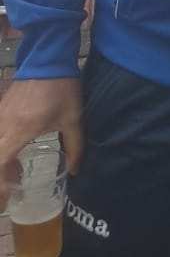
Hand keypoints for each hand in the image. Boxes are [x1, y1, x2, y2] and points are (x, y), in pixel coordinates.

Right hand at [0, 77, 82, 205]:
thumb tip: (74, 171)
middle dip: (0, 178)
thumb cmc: (62, 88)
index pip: (0, 162)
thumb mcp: (73, 118)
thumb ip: (75, 147)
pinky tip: (15, 154)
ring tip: (16, 174)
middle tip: (10, 192)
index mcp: (19, 130)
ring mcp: (0, 116)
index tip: (6, 199)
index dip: (0, 184)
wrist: (48, 57)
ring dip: (2, 164)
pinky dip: (2, 149)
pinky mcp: (1, 109)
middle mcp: (3, 125)